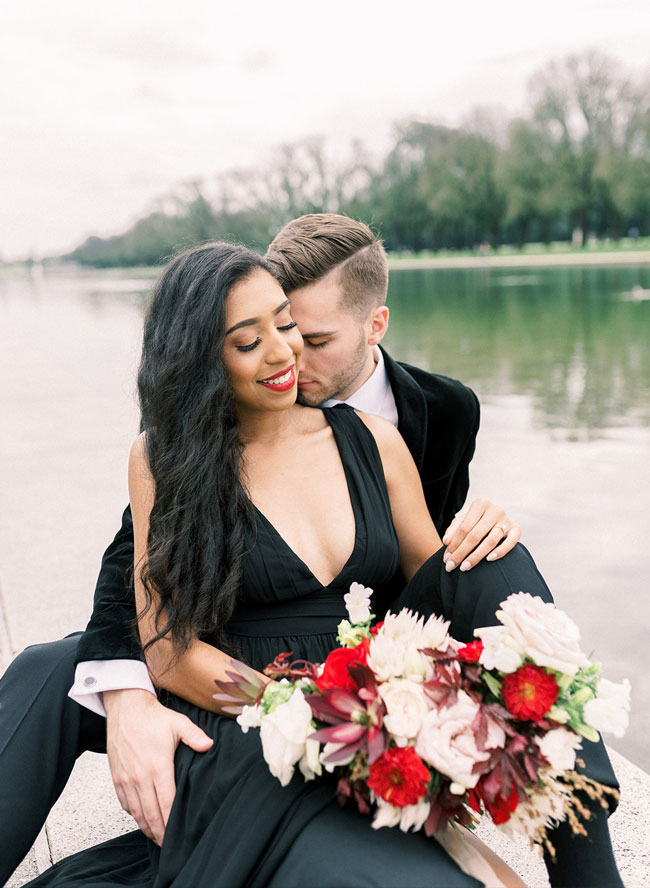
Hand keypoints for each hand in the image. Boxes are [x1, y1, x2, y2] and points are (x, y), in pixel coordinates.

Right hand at [103, 688, 212, 844]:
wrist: (126, 709)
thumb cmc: (152, 717)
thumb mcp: (178, 723)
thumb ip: (195, 736)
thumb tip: (210, 745)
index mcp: (158, 766)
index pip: (167, 802)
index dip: (172, 821)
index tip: (178, 834)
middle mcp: (140, 776)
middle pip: (151, 813)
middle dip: (160, 832)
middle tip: (169, 845)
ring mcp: (126, 779)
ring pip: (137, 812)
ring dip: (147, 827)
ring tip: (156, 838)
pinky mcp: (117, 778)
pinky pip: (125, 803)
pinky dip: (133, 815)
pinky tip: (142, 819)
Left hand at [441, 498, 520, 571]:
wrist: (496, 521)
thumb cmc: (476, 522)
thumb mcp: (463, 522)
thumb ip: (453, 530)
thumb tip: (447, 541)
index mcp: (480, 504)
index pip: (464, 527)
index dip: (454, 544)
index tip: (446, 559)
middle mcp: (495, 510)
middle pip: (475, 535)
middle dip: (461, 552)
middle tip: (452, 566)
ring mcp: (507, 520)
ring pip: (491, 540)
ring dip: (476, 556)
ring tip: (465, 567)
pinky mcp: (517, 529)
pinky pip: (511, 542)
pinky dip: (500, 551)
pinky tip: (489, 559)